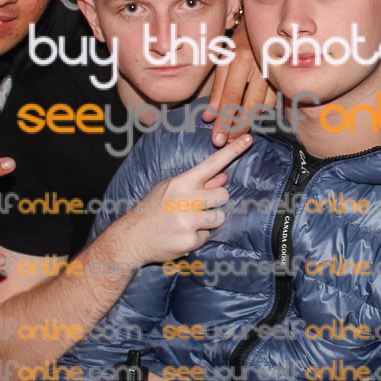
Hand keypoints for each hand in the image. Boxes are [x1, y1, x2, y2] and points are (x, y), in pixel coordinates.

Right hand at [110, 134, 252, 264]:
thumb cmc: (153, 210)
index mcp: (181, 183)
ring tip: (190, 222)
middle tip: (199, 207)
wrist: (131, 238)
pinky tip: (182, 235)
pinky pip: (208, 237)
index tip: (249, 139)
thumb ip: (197, 184)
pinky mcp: (190, 242)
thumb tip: (223, 177)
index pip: (212, 164)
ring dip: (209, 221)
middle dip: (215, 202)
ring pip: (219, 218)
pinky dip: (198, 237)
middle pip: (223, 196)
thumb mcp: (169, 189)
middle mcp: (185, 200)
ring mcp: (188, 222)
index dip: (232, 151)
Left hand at [203, 20, 275, 146]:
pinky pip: (274, 102)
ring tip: (238, 137)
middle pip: (248, 106)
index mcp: (240, 59)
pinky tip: (252, 122)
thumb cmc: (237, 42)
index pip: (230, 98)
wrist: (262, 24)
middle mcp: (259, 67)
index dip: (223, 121)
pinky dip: (262, 114)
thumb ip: (217, 89)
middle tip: (226, 143)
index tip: (217, 138)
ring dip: (250, 124)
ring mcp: (274, 73)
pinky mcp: (283, 77)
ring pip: (263, 106)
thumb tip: (208, 116)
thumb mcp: (222, 59)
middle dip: (237, 128)